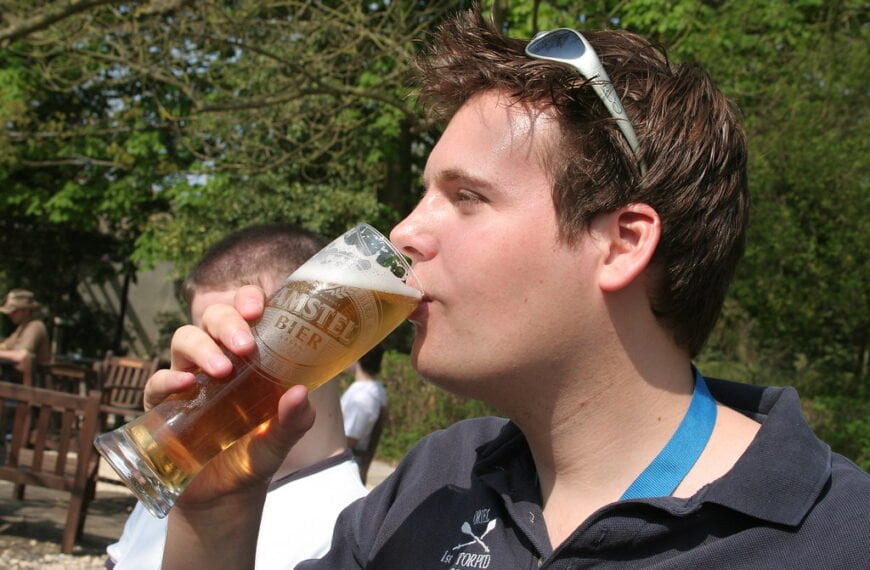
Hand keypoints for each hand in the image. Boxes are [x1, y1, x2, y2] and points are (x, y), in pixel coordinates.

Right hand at [142, 285, 315, 506]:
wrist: (225, 497)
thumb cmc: (255, 456)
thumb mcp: (280, 440)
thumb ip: (294, 420)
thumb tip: (299, 394)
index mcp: (249, 357)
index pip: (245, 313)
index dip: (248, 300)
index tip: (259, 307)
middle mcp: (217, 359)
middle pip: (212, 318)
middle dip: (228, 322)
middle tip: (246, 345)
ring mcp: (188, 379)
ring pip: (184, 339)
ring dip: (202, 347)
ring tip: (222, 370)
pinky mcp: (163, 406)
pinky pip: (157, 381)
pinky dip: (169, 378)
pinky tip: (186, 385)